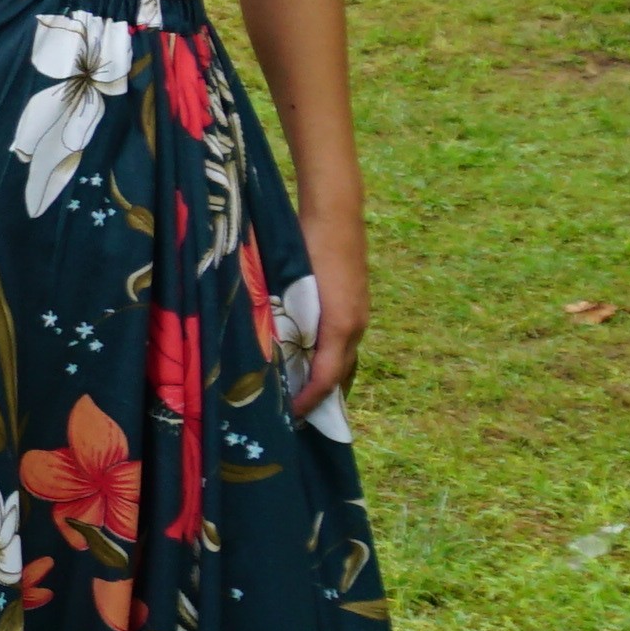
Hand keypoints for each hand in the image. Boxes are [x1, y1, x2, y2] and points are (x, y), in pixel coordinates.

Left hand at [283, 238, 367, 414]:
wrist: (335, 213)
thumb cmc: (308, 247)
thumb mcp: (292, 287)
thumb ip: (285, 321)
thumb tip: (269, 353)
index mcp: (340, 326)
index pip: (325, 378)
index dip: (308, 401)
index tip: (289, 417)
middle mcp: (355, 325)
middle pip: (340, 374)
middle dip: (321, 399)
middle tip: (297, 417)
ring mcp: (359, 314)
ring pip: (345, 359)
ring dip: (328, 380)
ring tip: (306, 398)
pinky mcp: (357, 304)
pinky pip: (346, 343)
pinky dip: (332, 359)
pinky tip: (314, 362)